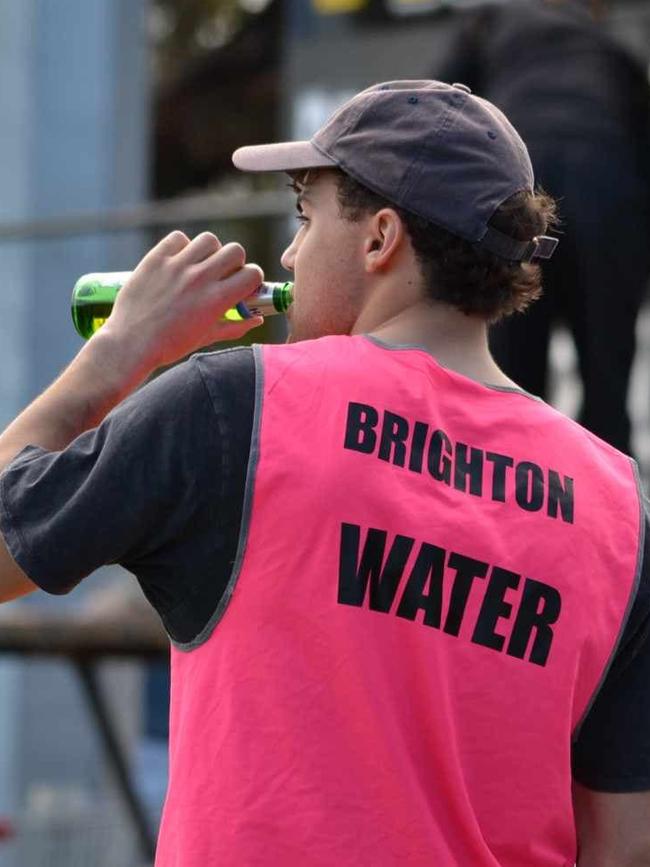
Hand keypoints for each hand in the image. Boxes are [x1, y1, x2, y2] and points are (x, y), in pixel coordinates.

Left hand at [102, 231, 264, 370]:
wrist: (131, 344)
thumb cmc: (170, 345)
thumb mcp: (207, 338)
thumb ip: (235, 326)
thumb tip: (257, 320)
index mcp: (216, 299)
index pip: (252, 273)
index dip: (252, 279)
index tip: (243, 286)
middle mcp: (200, 278)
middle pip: (235, 250)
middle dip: (234, 262)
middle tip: (223, 275)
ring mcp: (177, 266)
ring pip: (209, 240)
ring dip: (210, 251)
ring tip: (200, 265)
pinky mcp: (156, 259)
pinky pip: (178, 238)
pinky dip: (182, 247)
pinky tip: (178, 262)